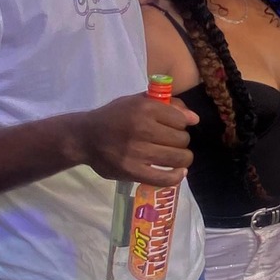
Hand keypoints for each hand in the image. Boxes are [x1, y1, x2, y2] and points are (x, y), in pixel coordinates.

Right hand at [78, 91, 197, 179]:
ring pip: (178, 158)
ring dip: (182, 158)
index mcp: (144, 108)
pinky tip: (178, 172)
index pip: (181, 120)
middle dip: (181, 141)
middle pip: (182, 139)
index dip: (182, 124)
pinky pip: (164, 178)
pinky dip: (176, 176)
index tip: (176, 127)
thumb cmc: (114, 117)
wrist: (85, 137)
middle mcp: (142, 129)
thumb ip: (166, 105)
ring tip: (176, 156)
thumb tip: (194, 119)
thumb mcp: (137, 102)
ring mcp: (137, 152)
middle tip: (172, 143)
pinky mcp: (132, 172)